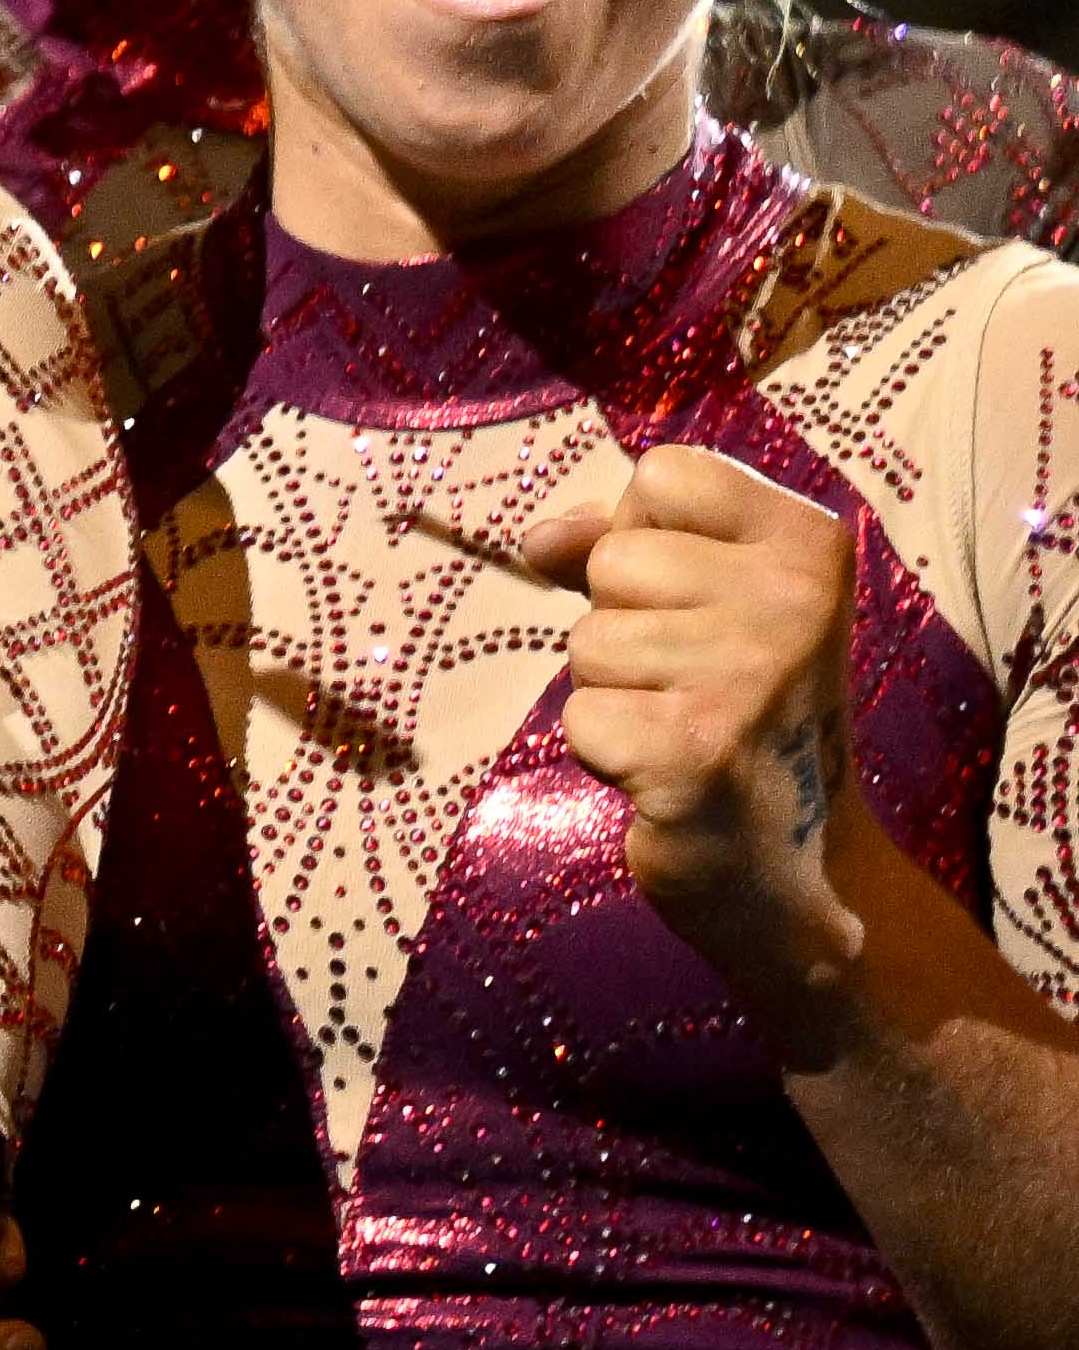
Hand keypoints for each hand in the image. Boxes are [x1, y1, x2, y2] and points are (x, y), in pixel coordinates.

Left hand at [520, 441, 876, 1050]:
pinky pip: (581, 719)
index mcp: (812, 544)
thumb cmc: (745, 716)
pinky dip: (608, 755)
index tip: (703, 601)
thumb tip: (538, 538)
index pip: (664, 475)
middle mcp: (795, 601)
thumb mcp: (710, 606)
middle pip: (612, 561)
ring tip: (690, 730)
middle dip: (630, 628)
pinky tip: (672, 777)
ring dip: (619, 695)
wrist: (808, 874)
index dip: (649, 536)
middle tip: (700, 688)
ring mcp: (750, 678)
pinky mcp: (694, 754)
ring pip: (587, 643)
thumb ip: (625, 544)